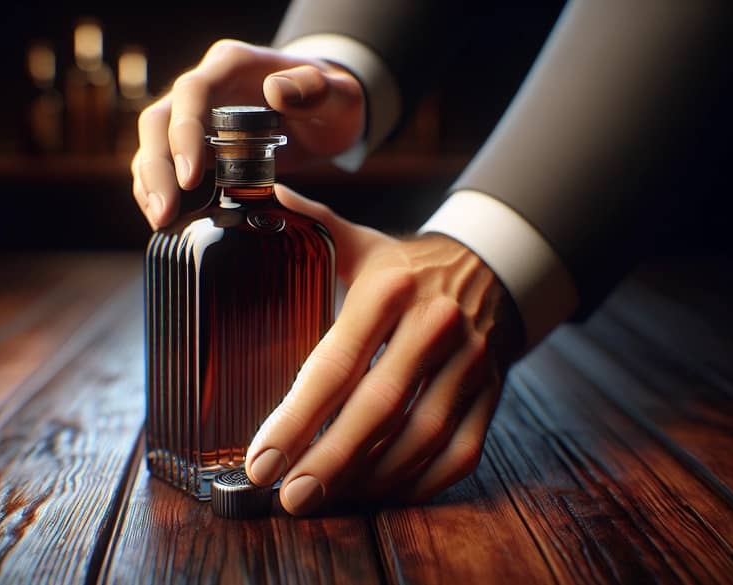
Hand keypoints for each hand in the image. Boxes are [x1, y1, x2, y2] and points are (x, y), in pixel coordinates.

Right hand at [131, 39, 364, 228]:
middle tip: (165, 212)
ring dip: (149, 183)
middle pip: (159, 120)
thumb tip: (275, 91)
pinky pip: (164, 164)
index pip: (192, 91)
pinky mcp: (195, 143)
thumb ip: (314, 90)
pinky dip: (158, 190)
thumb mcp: (339, 94)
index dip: (184, 132)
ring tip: (161, 222)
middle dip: (156, 167)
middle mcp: (206, 87)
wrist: (326, 112)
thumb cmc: (331, 100)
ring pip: (153, 144)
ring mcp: (196, 115)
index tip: (191, 176)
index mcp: (232, 65)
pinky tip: (167, 220)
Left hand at [245, 185, 524, 514]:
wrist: (491, 267)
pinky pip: (459, 453)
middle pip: (379, 408)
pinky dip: (419, 484)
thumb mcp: (356, 241)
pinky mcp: (492, 393)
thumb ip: (303, 228)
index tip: (261, 460)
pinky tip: (378, 494)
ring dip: (371, 479)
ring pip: (421, 439)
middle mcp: (434, 326)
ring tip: (323, 500)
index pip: (335, 362)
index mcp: (389, 287)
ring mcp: (471, 363)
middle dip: (330, 462)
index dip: (296, 419)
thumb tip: (240, 197)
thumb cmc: (403, 265)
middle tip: (289, 497)